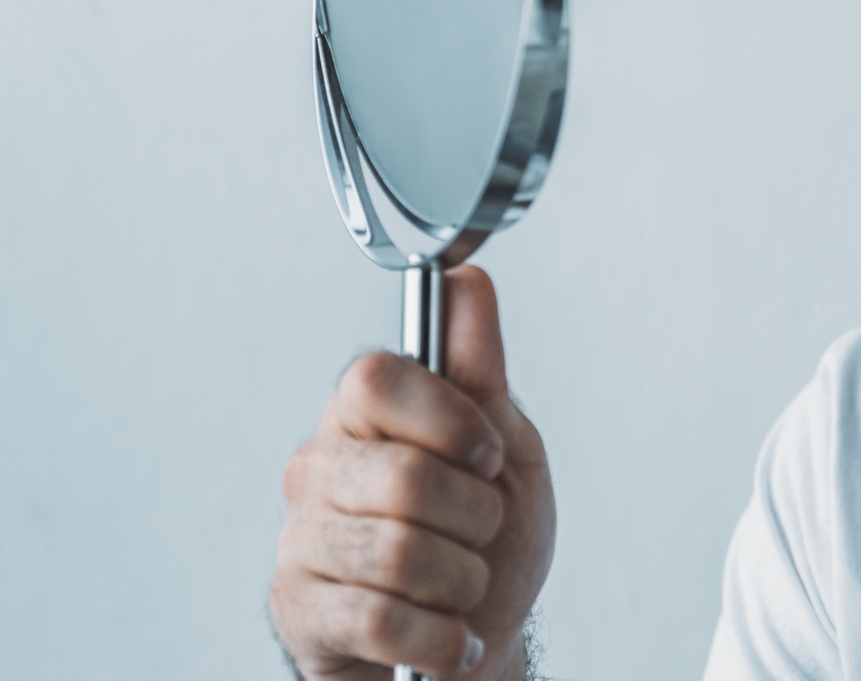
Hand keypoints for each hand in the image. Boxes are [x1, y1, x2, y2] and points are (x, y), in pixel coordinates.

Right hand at [271, 266, 554, 679]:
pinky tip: (449, 638)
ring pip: (396, 553)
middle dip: (475, 517)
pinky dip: (439, 638)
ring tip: (462, 588)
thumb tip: (465, 276)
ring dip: (461, 582)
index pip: (377, 378)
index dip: (450, 420)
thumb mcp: (504, 448)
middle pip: (403, 477)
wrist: (475, 645)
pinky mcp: (297, 609)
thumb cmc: (488, 540)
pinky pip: (379, 618)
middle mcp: (319, 468)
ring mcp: (300, 540)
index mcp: (365, 415)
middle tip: (482, 534)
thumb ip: (480, 369)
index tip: (487, 457)